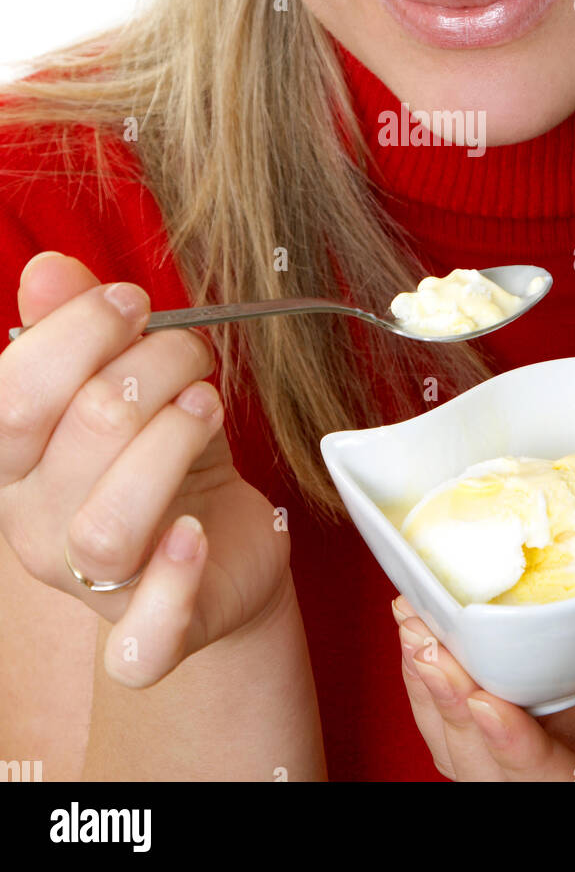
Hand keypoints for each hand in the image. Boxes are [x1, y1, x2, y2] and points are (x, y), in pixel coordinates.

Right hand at [0, 251, 290, 686]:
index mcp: (18, 462)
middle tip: (191, 355)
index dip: (77, 334)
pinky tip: (197, 532)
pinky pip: (142, 639)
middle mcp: (39, 526)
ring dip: (170, 445)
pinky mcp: (157, 630)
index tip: (134, 302)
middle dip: (149, 370)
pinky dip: (173, 583)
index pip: (13, 397)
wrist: (220, 549)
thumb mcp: (130, 384)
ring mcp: (93, 585)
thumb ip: (80, 329)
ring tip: (206, 407)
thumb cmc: (167, 457)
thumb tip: (48, 269)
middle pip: (78, 437)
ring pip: (108, 524)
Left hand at [394, 451, 574, 780]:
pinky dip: (437, 680)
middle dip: (454, 710)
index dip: (519, 752)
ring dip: (433, 692)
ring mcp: (557, 738)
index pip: (570, 782)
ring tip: (413, 624)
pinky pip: (470, 715)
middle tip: (426, 641)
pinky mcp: (535, 710)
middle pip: (500, 768)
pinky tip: (422, 625)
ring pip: (473, 747)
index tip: (486, 700)